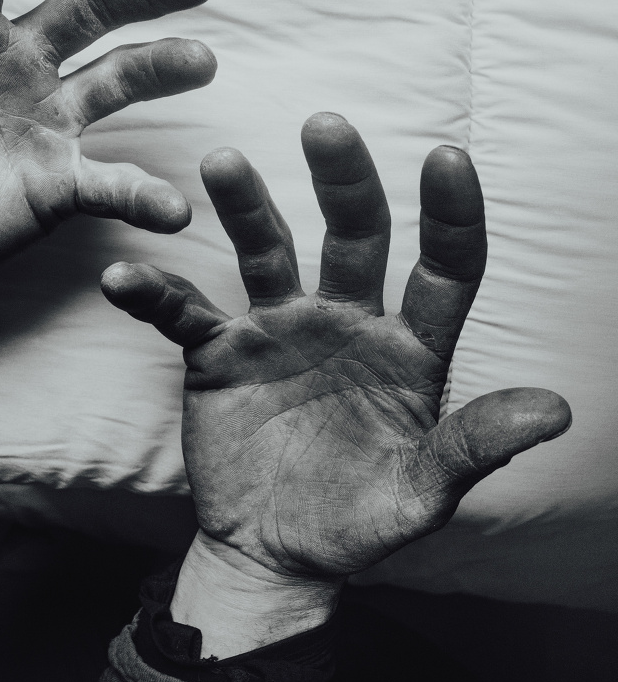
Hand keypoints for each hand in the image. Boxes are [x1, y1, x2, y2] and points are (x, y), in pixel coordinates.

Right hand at [102, 114, 570, 650]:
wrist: (274, 554)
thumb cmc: (359, 522)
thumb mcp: (422, 492)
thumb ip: (476, 445)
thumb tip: (558, 410)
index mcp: (409, 348)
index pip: (444, 268)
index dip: (451, 215)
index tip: (448, 158)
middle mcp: (347, 323)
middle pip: (353, 235)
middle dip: (344, 180)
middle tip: (326, 126)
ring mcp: (279, 332)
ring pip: (266, 252)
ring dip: (246, 207)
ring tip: (223, 165)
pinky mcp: (218, 356)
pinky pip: (184, 313)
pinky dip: (155, 294)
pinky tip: (125, 278)